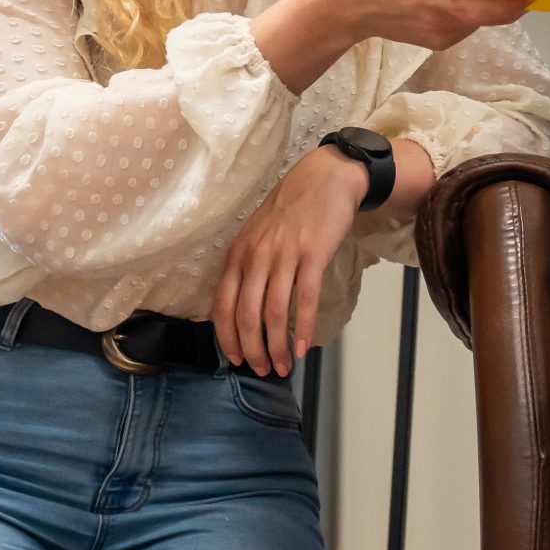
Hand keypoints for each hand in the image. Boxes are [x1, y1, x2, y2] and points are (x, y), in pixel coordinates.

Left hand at [213, 147, 365, 375]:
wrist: (326, 178)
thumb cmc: (292, 210)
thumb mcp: (257, 235)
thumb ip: (246, 267)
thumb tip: (237, 307)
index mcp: (238, 254)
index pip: (223, 306)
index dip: (227, 338)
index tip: (237, 359)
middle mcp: (256, 256)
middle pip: (247, 315)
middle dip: (253, 349)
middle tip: (263, 370)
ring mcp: (284, 255)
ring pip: (274, 312)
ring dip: (277, 346)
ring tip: (283, 366)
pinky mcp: (312, 255)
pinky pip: (304, 299)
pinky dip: (302, 327)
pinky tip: (303, 347)